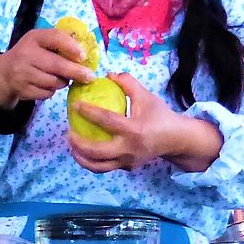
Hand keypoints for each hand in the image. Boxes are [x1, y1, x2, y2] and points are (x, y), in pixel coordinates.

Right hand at [0, 28, 95, 107]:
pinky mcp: (23, 89)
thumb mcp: (41, 42)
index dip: (71, 47)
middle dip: (76, 72)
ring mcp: (23, 73)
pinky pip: (47, 93)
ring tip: (62, 78)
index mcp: (34, 38)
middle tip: (90, 77)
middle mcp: (26, 54)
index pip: (55, 38)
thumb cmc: (31, 54)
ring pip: (54, 82)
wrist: (4, 72)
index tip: (83, 56)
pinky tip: (48, 85)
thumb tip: (86, 52)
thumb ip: (60, 43)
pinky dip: (52, 91)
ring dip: (63, 82)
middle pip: (56, 65)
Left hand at [66, 72, 222, 173]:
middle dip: (77, 144)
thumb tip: (107, 75)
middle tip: (67, 133)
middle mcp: (129, 149)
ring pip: (98, 167)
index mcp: (134, 130)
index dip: (88, 112)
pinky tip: (84, 151)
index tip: (75, 105)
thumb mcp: (146, 95)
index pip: (106, 121)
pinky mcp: (127, 168)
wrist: (176, 139)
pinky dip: (92, 161)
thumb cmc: (159, 115)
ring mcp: (128, 161)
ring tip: (72, 146)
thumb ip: (127, 83)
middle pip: (96, 152)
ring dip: (81, 158)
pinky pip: (106, 167)